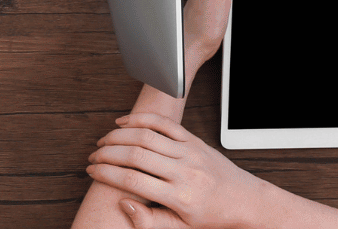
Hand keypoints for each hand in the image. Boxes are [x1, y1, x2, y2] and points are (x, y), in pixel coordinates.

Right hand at [87, 113, 280, 228]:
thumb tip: (124, 203)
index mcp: (180, 196)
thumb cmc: (212, 216)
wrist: (245, 201)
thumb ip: (149, 221)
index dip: (106, 174)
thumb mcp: (181, 227)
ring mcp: (189, 152)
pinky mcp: (193, 140)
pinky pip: (163, 124)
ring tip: (104, 142)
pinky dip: (140, 119)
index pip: (133, 180)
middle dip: (107, 154)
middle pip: (135, 154)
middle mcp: (185, 171)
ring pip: (146, 135)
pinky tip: (123, 123)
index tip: (92, 171)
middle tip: (93, 157)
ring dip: (118, 136)